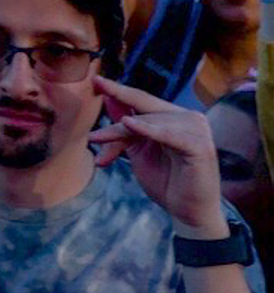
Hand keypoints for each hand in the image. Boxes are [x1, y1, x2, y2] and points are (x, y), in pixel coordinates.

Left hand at [88, 76, 226, 234]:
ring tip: (95, 140)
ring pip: (148, 122)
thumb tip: (108, 100)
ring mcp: (197, 130)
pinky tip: (129, 123)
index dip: (118, 90)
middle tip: (91, 92)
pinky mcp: (200, 146)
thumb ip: (126, 128)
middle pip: (142, 109)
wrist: (188, 212)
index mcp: (174, 117)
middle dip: (113, 112)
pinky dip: (149, 129)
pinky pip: (169, 134)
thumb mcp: (138, 150)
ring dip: (119, 132)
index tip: (94, 79)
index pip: (142, 100)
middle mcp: (188, 118)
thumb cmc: (165, 181)